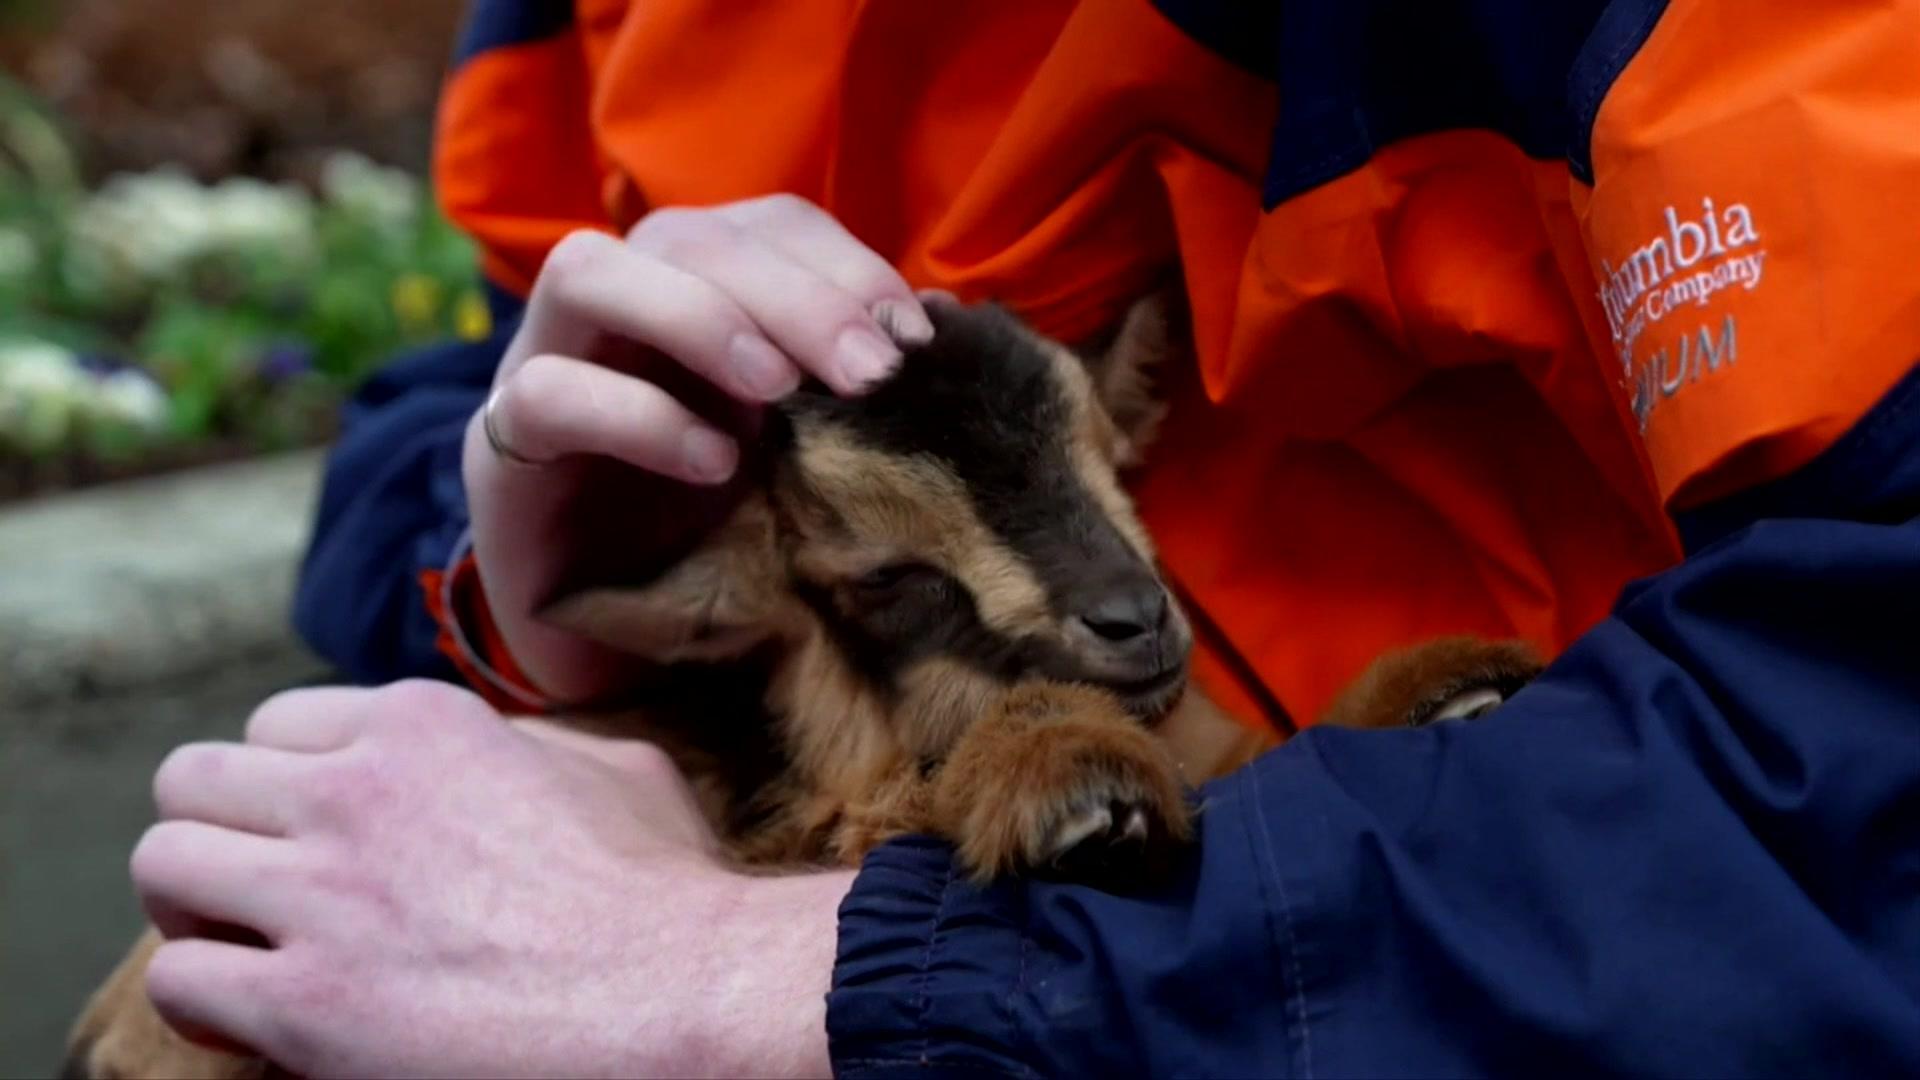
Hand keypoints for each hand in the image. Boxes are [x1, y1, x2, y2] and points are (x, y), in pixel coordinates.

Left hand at [132, 681, 852, 1077]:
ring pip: (163, 865)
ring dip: (194, 909)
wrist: (679, 997)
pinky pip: (181, 981)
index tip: (316, 832)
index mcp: (422, 724)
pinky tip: (263, 1017)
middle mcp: (353, 791)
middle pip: (192, 779)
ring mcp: (321, 895)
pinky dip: (209, 1001)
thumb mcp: (616, 768)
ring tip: (241, 947)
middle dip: (218, 831)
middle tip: (258, 885)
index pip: (276, 723)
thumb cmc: (665, 893)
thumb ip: (531, 745)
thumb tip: (510, 749)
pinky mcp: (303, 1003)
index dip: (289, 782)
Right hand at [464, 195, 932, 703]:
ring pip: (585, 272)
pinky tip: (714, 466)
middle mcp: (613, 310)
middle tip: (870, 374)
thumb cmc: (720, 543)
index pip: (763, 224)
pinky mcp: (499, 449)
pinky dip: (641, 419)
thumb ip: (844, 391)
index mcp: (694, 292)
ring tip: (780, 391)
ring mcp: (541, 365)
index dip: (841, 262)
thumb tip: (937, 327)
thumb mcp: (800, 457)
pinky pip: (547, 396)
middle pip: (685, 235)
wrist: (616, 654)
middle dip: (792, 293)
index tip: (912, 337)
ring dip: (700, 318)